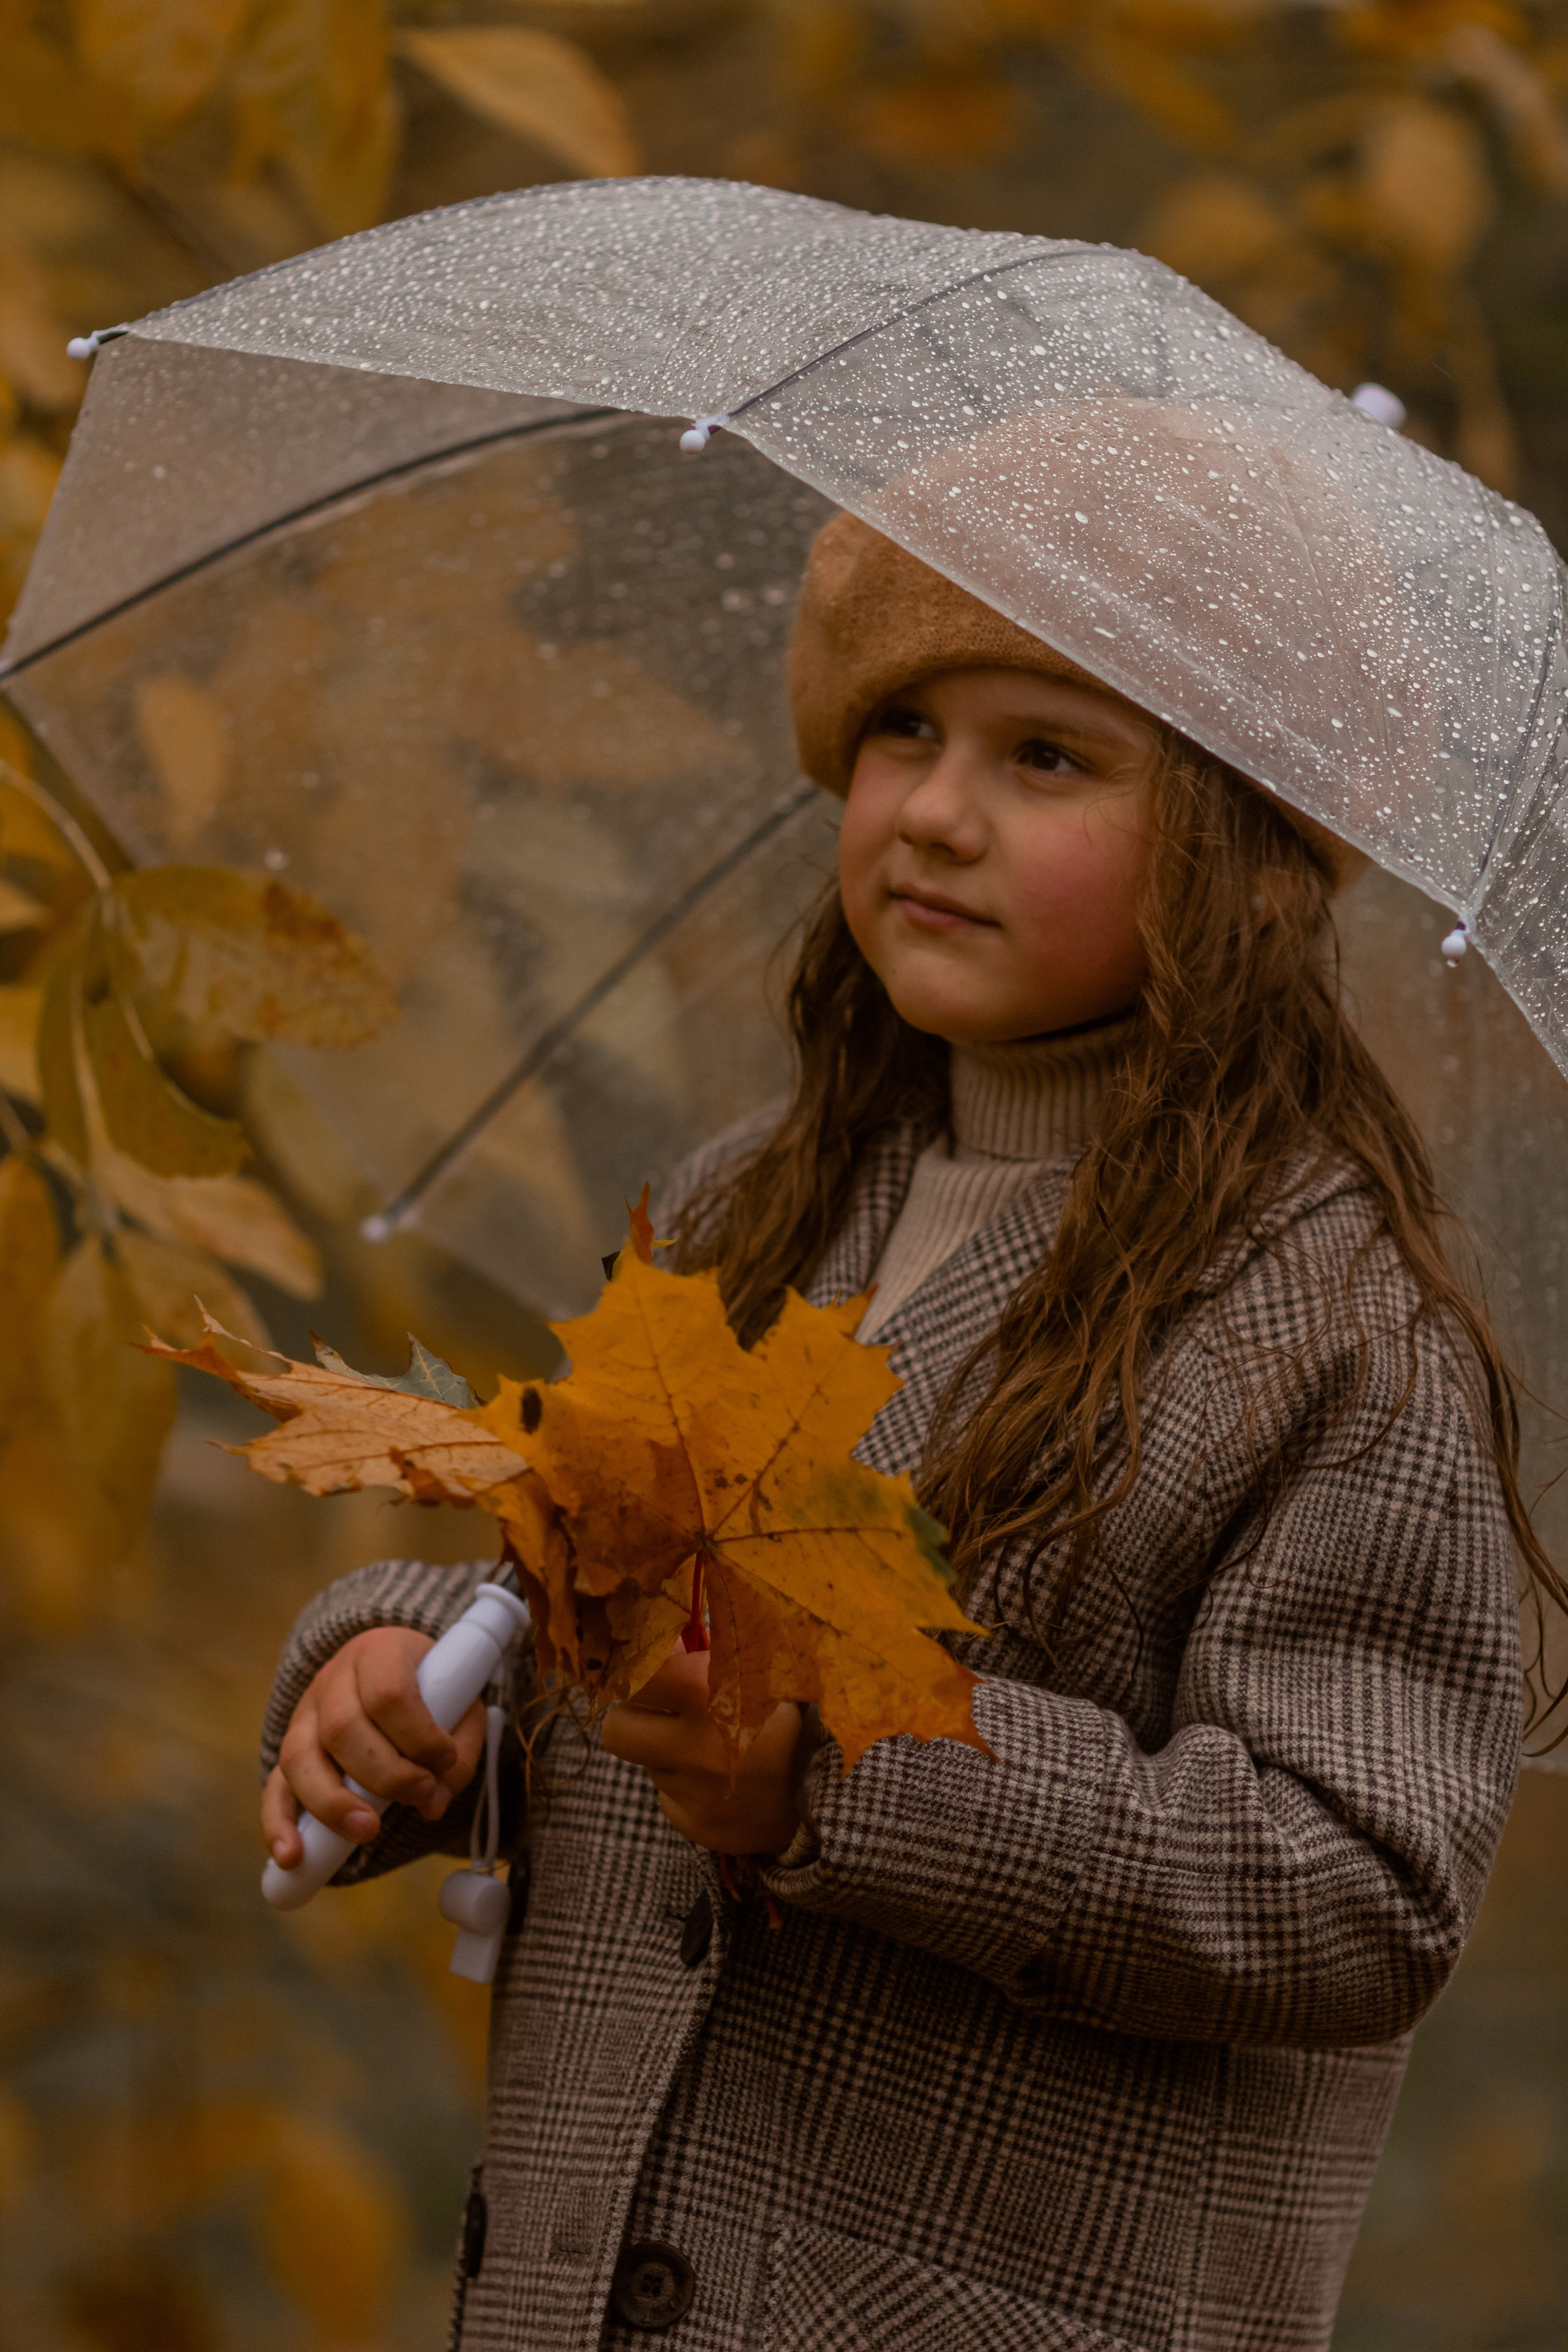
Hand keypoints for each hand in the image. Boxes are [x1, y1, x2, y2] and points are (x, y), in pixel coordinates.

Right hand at [261, 1626, 485, 1866]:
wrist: (394, 1666)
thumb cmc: (433, 1688)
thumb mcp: (462, 1703)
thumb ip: (459, 1752)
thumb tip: (432, 1803)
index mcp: (379, 1653)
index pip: (388, 1694)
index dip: (418, 1735)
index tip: (445, 1758)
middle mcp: (334, 1679)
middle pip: (342, 1728)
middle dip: (385, 1774)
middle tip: (420, 1795)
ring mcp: (305, 1715)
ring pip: (300, 1758)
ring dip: (333, 1803)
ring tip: (367, 1831)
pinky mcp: (292, 1750)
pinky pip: (276, 1787)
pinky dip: (280, 1824)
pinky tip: (292, 1856)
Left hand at [600, 1647, 802, 1854]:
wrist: (844, 1788)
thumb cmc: (804, 1713)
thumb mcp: (763, 1668)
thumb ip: (708, 1652)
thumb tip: (662, 1638)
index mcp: (711, 1699)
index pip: (634, 1678)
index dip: (633, 1668)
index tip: (646, 1665)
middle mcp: (694, 1752)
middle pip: (617, 1729)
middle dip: (632, 1715)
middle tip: (658, 1706)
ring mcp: (694, 1797)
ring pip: (648, 1762)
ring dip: (667, 1749)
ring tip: (711, 1742)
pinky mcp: (697, 1828)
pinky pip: (670, 1797)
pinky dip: (686, 1784)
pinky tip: (723, 1777)